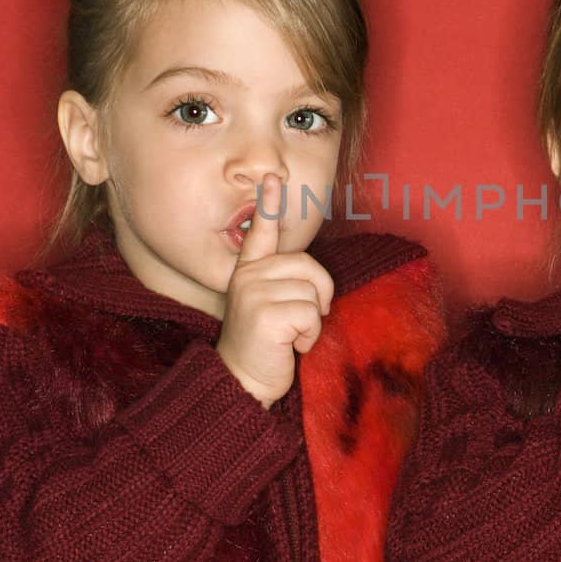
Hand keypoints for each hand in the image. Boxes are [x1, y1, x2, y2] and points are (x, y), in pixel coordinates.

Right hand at [215, 175, 334, 407]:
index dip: (269, 204)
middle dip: (317, 296)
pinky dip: (309, 336)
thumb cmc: (265, 346)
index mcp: (249, 272)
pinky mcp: (265, 314)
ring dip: (311, 322)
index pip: (261, 232)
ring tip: (290, 336)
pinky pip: (310, 314)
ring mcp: (253, 293)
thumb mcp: (271, 306)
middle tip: (300, 321)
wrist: (243, 383)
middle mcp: (247, 277)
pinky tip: (290, 346)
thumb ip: (284, 283)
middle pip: (309, 266)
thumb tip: (313, 277)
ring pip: (312, 293)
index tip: (273, 178)